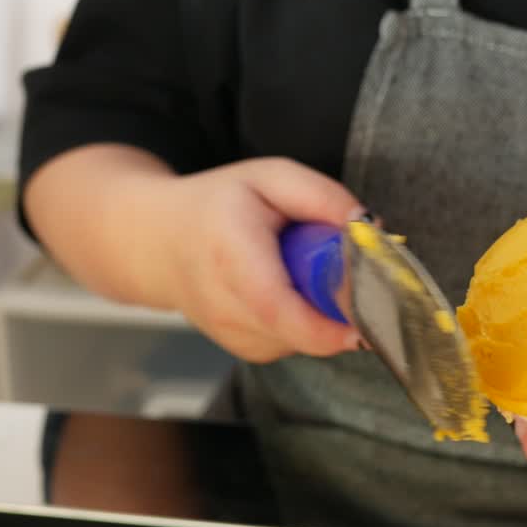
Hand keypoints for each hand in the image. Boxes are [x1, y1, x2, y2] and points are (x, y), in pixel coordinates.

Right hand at [24, 146, 363, 363]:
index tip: (370, 311)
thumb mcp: (269, 177)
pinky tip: (287, 291)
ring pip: (304, 339)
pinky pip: (295, 343)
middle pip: (302, 330)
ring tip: (298, 272)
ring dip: (321, 311)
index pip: (278, 308)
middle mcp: (224, 305)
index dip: (329, 321)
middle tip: (344, 272)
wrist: (156, 242)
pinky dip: (305, 321)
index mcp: (229, 254)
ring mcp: (232, 334)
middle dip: (339, 307)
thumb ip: (322, 196)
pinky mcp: (244, 348)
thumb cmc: (216, 206)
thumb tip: (369, 229)